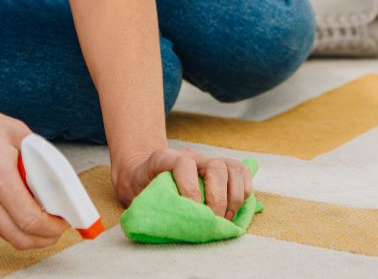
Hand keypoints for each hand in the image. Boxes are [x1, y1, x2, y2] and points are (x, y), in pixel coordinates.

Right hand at [0, 87, 69, 249]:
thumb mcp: (14, 131)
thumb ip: (36, 155)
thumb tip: (51, 175)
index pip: (31, 220)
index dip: (52, 227)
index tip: (62, 221)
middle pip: (20, 238)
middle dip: (43, 238)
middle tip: (55, 226)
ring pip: (4, 234)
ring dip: (25, 231)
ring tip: (37, 214)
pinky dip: (6, 220)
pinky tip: (12, 204)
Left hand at [113, 147, 253, 220]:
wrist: (143, 170)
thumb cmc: (139, 185)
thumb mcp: (133, 192)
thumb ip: (148, 202)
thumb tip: (167, 222)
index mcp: (165, 158)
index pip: (184, 164)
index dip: (190, 189)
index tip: (192, 211)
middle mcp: (191, 155)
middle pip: (216, 166)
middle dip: (218, 199)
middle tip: (212, 221)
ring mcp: (208, 160)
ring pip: (233, 168)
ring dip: (234, 197)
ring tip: (225, 218)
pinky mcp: (221, 167)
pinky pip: (242, 172)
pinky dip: (244, 190)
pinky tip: (234, 208)